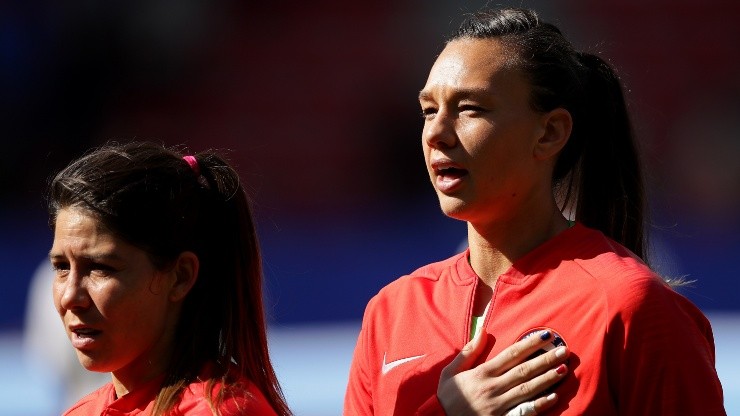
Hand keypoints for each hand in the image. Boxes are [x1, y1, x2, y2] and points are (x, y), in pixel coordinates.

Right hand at [437, 330, 568, 414]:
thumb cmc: (448, 397)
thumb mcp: (451, 371)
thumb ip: (468, 352)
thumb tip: (482, 331)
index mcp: (482, 373)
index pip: (511, 355)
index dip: (529, 344)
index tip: (545, 336)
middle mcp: (493, 388)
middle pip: (524, 370)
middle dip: (545, 359)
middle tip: (564, 350)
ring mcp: (499, 405)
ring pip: (527, 389)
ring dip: (547, 379)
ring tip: (563, 369)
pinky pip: (524, 412)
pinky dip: (539, 404)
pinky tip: (553, 396)